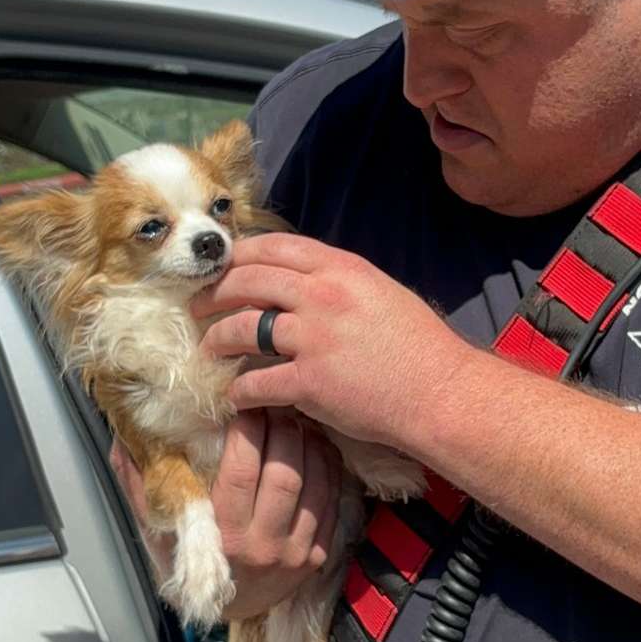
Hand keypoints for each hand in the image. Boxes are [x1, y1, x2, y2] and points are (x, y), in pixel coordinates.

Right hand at [109, 408, 341, 621]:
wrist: (227, 609)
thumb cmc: (187, 560)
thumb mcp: (157, 525)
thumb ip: (139, 481)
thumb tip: (122, 434)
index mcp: (221, 534)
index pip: (240, 471)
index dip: (246, 430)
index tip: (242, 403)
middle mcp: (261, 546)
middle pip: (282, 473)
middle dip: (280, 428)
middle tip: (272, 403)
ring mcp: (294, 553)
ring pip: (312, 484)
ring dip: (307, 442)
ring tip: (294, 418)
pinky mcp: (317, 556)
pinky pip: (331, 502)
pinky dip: (326, 467)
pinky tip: (314, 445)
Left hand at [195, 232, 472, 449]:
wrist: (442, 393)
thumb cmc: (419, 345)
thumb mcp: (380, 291)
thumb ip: (337, 280)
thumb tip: (299, 278)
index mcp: (341, 268)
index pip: (274, 247)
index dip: (239, 255)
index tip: (222, 265)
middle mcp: (321, 295)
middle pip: (247, 281)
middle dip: (214, 292)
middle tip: (198, 303)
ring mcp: (312, 338)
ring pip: (242, 328)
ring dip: (217, 338)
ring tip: (208, 346)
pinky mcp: (308, 381)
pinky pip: (256, 381)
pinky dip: (240, 389)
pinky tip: (235, 394)